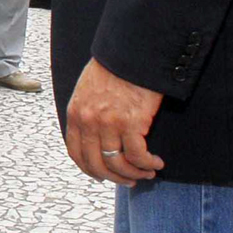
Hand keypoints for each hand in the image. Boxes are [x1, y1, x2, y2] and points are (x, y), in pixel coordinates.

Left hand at [64, 57, 164, 186]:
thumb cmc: (114, 68)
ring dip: (134, 174)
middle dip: (114, 177)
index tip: (102, 176)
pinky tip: (156, 162)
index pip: (76, 153)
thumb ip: (87, 112)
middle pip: (97, 164)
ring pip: (118, 164)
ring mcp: (108, 123)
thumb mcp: (88, 89)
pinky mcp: (131, 123)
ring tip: (148, 172)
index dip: (90, 169)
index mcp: (75, 113)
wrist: (131, 52)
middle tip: (129, 180)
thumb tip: (95, 135)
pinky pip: (138, 156)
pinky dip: (148, 163)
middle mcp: (88, 122)